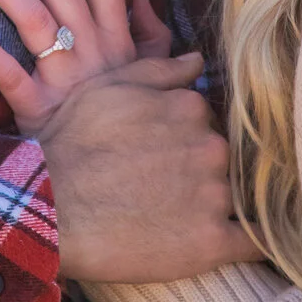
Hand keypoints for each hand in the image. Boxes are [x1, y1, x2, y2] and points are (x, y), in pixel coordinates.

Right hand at [37, 55, 265, 281]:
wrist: (50, 207)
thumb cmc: (71, 144)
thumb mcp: (108, 89)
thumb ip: (160, 70)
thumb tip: (198, 59)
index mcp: (190, 107)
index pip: (205, 121)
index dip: (183, 136)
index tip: (160, 152)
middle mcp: (210, 146)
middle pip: (220, 157)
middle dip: (199, 168)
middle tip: (162, 184)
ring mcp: (214, 195)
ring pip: (232, 195)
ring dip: (214, 203)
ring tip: (176, 216)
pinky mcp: (211, 242)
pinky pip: (250, 242)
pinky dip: (250, 241)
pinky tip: (241, 241)